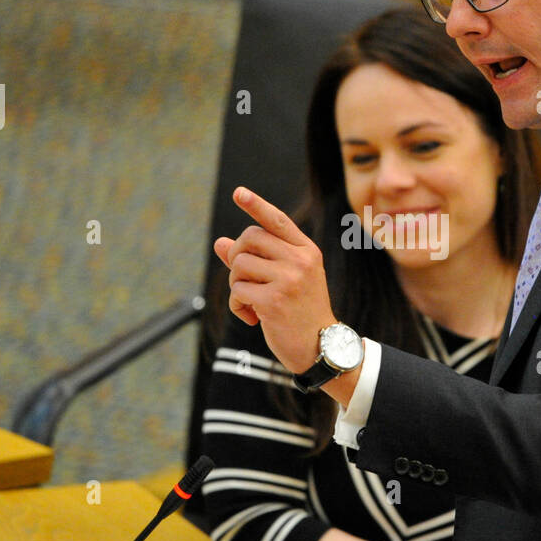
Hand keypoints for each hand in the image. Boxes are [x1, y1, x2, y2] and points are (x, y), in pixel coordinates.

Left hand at [213, 187, 336, 373]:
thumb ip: (256, 260)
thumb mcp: (285, 280)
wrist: (320, 347)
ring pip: (239, 265)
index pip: (277, 221)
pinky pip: (237, 291)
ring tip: (252, 302)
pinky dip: (238, 306)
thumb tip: (220, 243)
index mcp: (306, 251)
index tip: (239, 192)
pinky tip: (253, 318)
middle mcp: (300, 260)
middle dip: (237, 258)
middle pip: (249, 239)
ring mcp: (288, 279)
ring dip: (236, 285)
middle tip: (245, 280)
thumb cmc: (301, 312)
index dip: (256, 205)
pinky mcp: (274, 301)